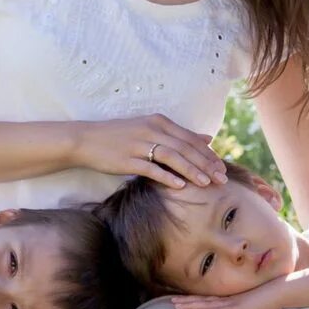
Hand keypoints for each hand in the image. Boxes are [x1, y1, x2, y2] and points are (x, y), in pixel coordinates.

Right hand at [73, 115, 226, 188]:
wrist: (86, 140)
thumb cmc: (120, 136)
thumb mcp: (151, 129)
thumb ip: (179, 135)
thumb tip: (208, 139)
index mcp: (159, 121)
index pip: (191, 139)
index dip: (208, 154)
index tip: (222, 168)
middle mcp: (151, 130)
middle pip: (185, 148)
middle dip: (206, 164)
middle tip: (222, 179)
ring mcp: (139, 144)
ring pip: (172, 157)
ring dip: (192, 171)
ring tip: (207, 183)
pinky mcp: (127, 159)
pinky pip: (151, 168)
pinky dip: (167, 177)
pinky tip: (180, 186)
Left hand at [170, 278, 288, 308]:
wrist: (282, 292)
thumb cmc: (272, 300)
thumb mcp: (257, 306)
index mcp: (232, 299)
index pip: (210, 299)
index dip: (196, 299)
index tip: (183, 299)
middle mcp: (229, 300)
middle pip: (203, 300)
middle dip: (186, 301)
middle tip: (170, 301)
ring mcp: (232, 304)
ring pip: (206, 305)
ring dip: (190, 306)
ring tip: (174, 306)